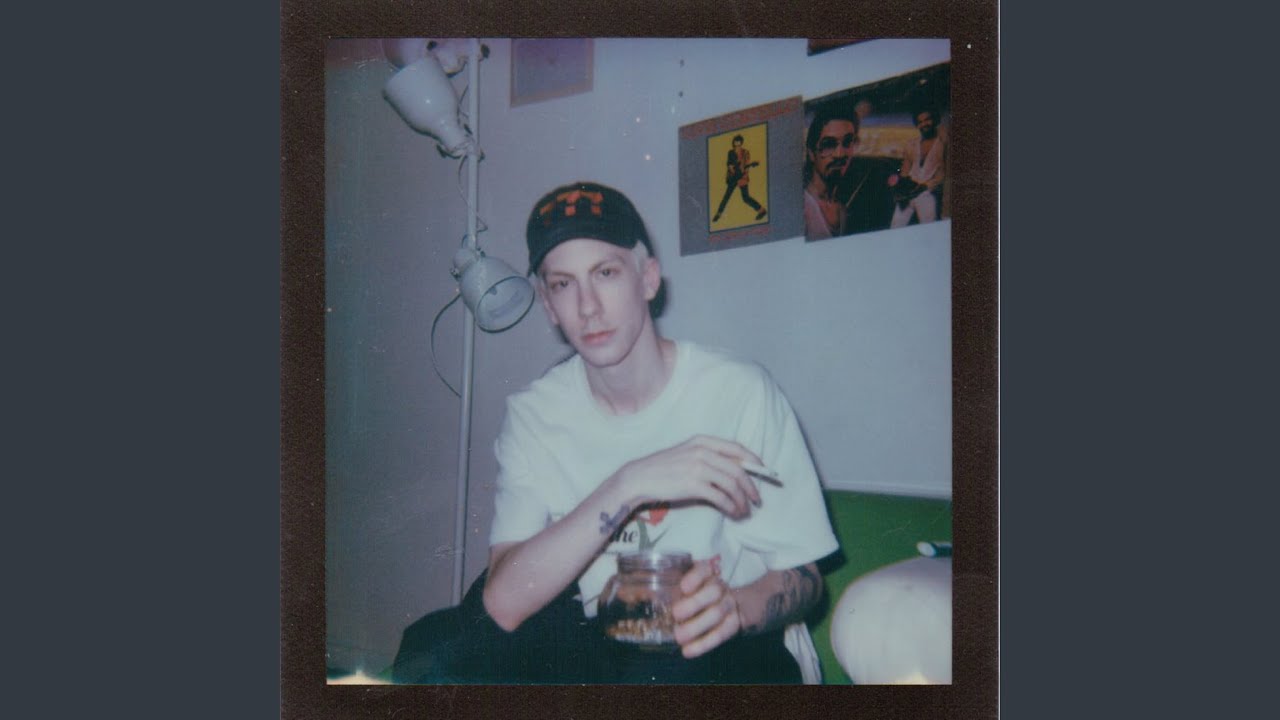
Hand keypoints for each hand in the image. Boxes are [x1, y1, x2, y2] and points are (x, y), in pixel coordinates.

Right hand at [613, 435, 762, 519]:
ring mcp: (697, 467)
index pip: (737, 448)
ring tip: (744, 510)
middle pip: (738, 469)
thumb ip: (710, 458)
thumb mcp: (687, 454)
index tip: (764, 472)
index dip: (754, 460)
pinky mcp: (693, 485)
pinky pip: (721, 497)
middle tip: (757, 500)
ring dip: (742, 500)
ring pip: (732, 484)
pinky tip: (733, 513)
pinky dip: (731, 507)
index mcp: (702, 440)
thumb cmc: (663, 468)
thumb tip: (736, 470)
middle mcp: (702, 451)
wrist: (639, 477)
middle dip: (751, 486)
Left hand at [671, 557, 740, 657]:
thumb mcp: (684, 587)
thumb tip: (628, 595)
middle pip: (713, 591)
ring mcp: (728, 605)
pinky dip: (704, 644)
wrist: (731, 604)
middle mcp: (720, 587)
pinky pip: (721, 634)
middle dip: (694, 603)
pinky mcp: (733, 624)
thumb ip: (661, 589)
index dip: (695, 577)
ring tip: (679, 636)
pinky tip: (688, 651)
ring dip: (696, 627)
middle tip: (675, 614)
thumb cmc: (699, 594)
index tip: (683, 587)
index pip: (704, 569)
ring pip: (717, 614)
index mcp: (707, 574)